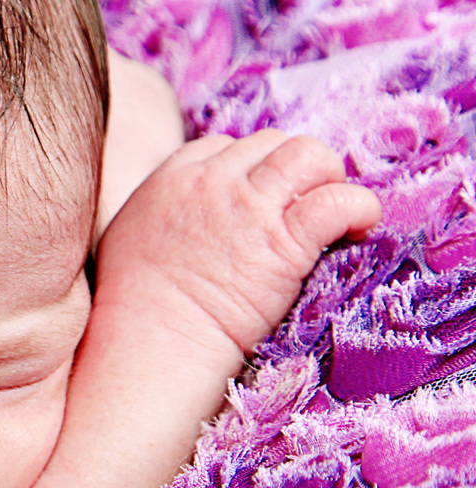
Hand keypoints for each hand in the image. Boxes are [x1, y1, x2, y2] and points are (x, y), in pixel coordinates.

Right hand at [95, 129, 381, 356]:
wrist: (149, 344)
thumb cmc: (134, 311)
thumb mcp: (129, 239)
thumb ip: (161, 216)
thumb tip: (184, 223)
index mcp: (169, 179)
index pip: (224, 146)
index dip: (249, 170)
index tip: (258, 201)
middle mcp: (210, 182)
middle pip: (270, 144)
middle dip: (291, 172)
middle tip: (299, 211)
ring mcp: (248, 208)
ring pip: (308, 155)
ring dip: (328, 178)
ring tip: (332, 214)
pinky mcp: (284, 242)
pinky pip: (337, 200)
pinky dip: (358, 208)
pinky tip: (358, 229)